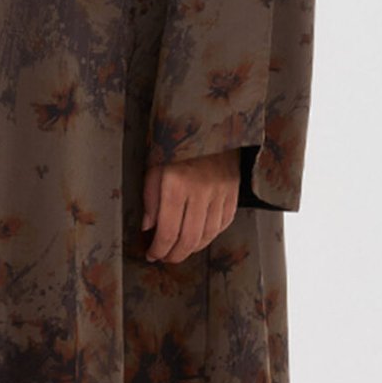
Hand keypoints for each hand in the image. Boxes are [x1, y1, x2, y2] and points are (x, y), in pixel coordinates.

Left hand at [141, 149, 240, 263]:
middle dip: (174, 255)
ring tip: (180, 250)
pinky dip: (211, 235)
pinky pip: (224, 223)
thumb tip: (148, 228)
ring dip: (192, 249)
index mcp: (176, 185)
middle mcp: (200, 191)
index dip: (158, 249)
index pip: (168, 231)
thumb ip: (149, 199)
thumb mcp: (153, 167)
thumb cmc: (175, 145)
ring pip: (208, 235)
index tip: (151, 255)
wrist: (208, 124)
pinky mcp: (233, 192)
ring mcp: (220, 192)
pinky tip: (199, 237)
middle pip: (189, 239)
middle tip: (165, 258)